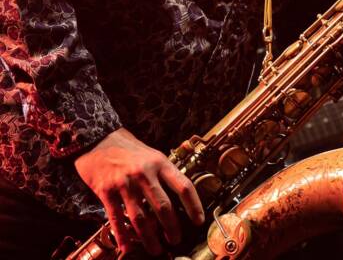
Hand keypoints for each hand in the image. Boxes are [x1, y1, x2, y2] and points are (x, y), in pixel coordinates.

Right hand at [74, 127, 203, 255]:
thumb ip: (163, 173)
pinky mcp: (107, 191)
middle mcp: (144, 173)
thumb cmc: (128, 148)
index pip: (183, 186)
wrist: (98, 140)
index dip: (194, 206)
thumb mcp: (151, 154)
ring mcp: (125, 183)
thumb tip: (179, 195)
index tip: (198, 221)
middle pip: (163, 206)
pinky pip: (117, 218)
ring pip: (141, 217)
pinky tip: (127, 247)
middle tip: (176, 240)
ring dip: (150, 238)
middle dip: (172, 228)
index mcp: (160, 162)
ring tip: (156, 249)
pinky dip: (123, 235)